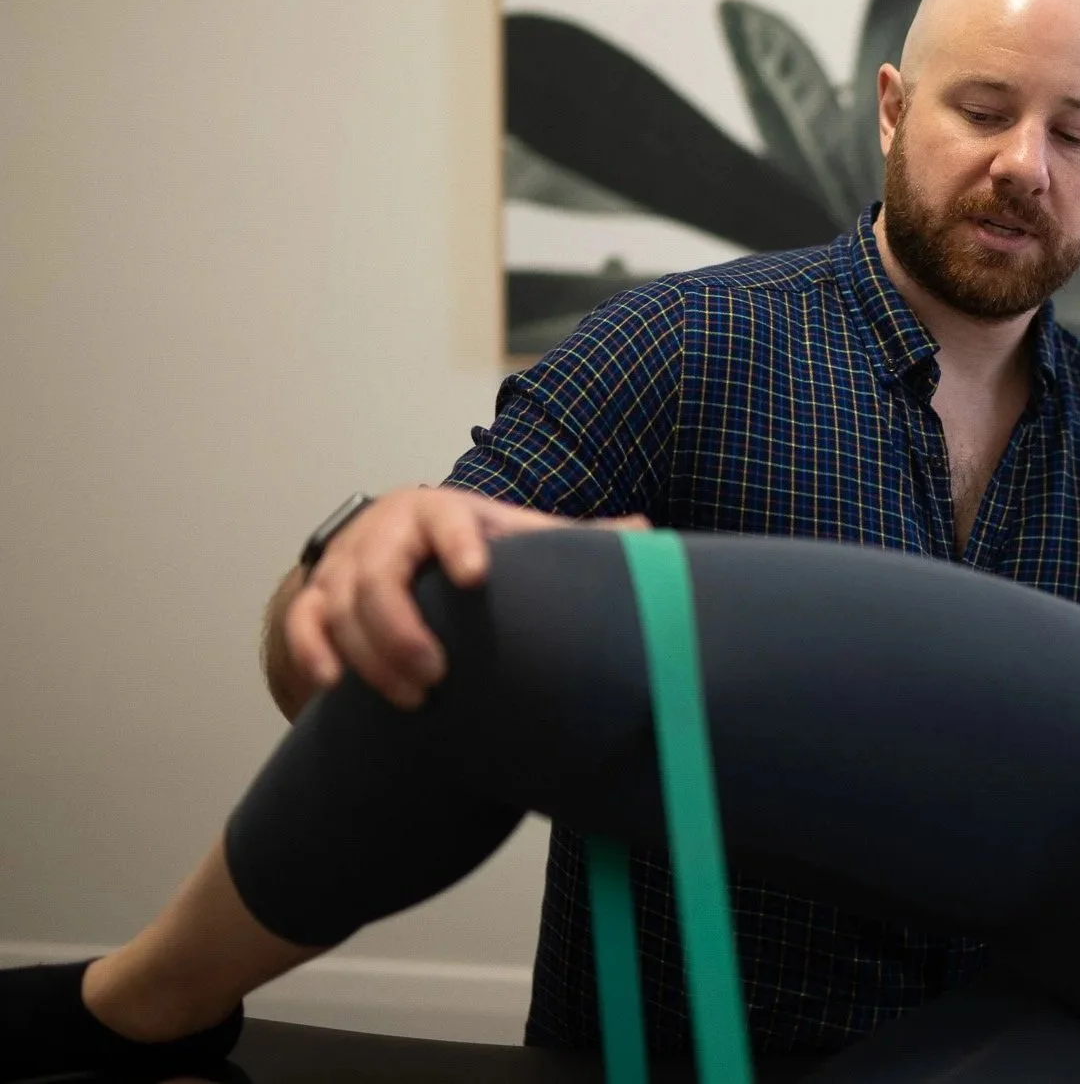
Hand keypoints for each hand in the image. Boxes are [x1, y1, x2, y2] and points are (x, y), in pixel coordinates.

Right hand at [283, 485, 648, 708]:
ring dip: (367, 655)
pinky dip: (310, 655)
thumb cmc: (479, 545)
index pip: (446, 519)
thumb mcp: (522, 538)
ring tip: (409, 700)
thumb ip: (573, 541)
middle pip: (378, 577)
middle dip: (402, 630)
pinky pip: (299, 623)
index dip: (460, 543)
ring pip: (335, 606)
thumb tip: (646, 534)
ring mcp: (342, 566)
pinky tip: (332, 689)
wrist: (405, 542)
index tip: (478, 576)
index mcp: (441, 513)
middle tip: (436, 677)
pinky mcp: (311, 597)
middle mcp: (384, 534)